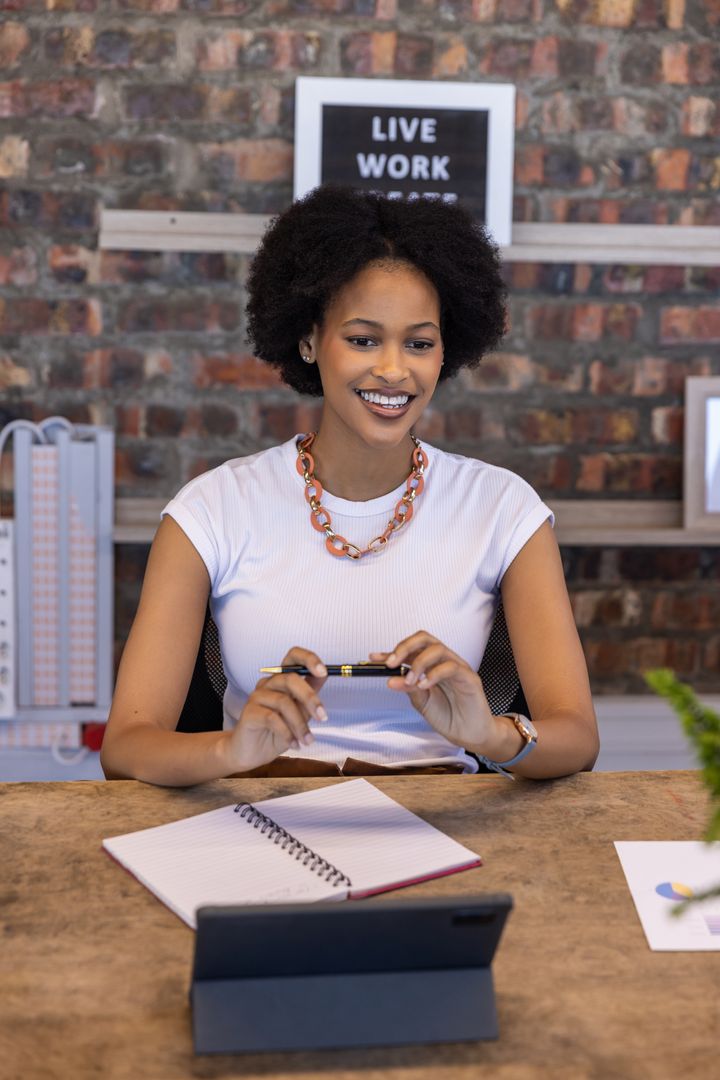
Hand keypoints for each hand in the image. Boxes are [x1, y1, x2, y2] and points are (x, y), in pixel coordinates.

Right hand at [226, 647, 327, 772]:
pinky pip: (272, 718)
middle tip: (323, 717)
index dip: (309, 659)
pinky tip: (294, 744)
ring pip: (284, 702)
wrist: (252, 753)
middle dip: (310, 698)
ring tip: (307, 740)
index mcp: (282, 680)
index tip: (324, 672)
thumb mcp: (300, 716)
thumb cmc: (278, 732)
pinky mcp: (250, 712)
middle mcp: (269, 684)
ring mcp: (257, 697)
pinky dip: (287, 733)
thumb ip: (309, 698)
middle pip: (290, 679)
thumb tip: (324, 676)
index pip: (294, 657)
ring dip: (300, 724)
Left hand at [369, 631, 497, 752]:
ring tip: (410, 680)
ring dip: (418, 663)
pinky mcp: (469, 677)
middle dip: (404, 647)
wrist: (469, 735)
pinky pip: (451, 667)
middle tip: (391, 663)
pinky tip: (424, 685)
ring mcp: (457, 667)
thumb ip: (408, 688)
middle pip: (424, 639)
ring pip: (437, 649)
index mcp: (430, 665)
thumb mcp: (421, 702)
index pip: (410, 650)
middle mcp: (443, 661)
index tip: (373, 658)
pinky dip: (434, 674)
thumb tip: (390, 679)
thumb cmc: (448, 716)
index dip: (391, 652)